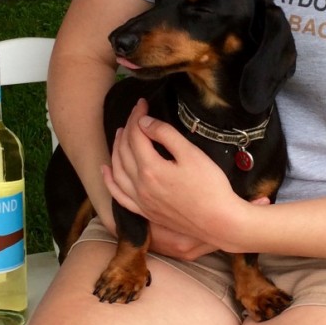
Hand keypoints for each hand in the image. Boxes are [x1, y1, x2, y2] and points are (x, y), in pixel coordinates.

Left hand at [101, 99, 262, 255]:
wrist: (219, 222)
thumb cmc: (210, 186)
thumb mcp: (191, 153)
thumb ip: (166, 135)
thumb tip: (144, 122)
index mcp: (151, 169)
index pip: (136, 135)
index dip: (137, 116)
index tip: (143, 103)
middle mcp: (140, 186)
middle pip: (124, 151)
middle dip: (128, 128)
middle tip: (135, 113)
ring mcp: (141, 201)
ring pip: (118, 170)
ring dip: (116, 149)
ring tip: (121, 134)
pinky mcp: (145, 212)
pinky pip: (119, 196)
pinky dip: (109, 181)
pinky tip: (106, 170)